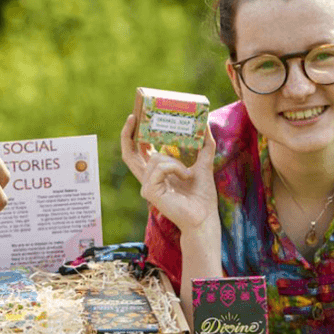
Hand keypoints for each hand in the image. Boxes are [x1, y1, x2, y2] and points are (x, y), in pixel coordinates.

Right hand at [120, 113, 218, 231]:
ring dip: (175, 161)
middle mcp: (147, 178)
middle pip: (129, 153)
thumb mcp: (204, 164)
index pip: (138, 151)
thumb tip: (205, 124)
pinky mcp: (149, 190)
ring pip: (155, 158)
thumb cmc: (202, 195)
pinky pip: (160, 167)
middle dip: (128, 134)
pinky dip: (176, 167)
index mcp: (156, 173)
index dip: (134, 135)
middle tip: (133, 116)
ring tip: (188, 172)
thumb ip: (204, 145)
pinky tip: (186, 176)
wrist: (204, 217)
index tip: (137, 118)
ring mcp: (146, 185)